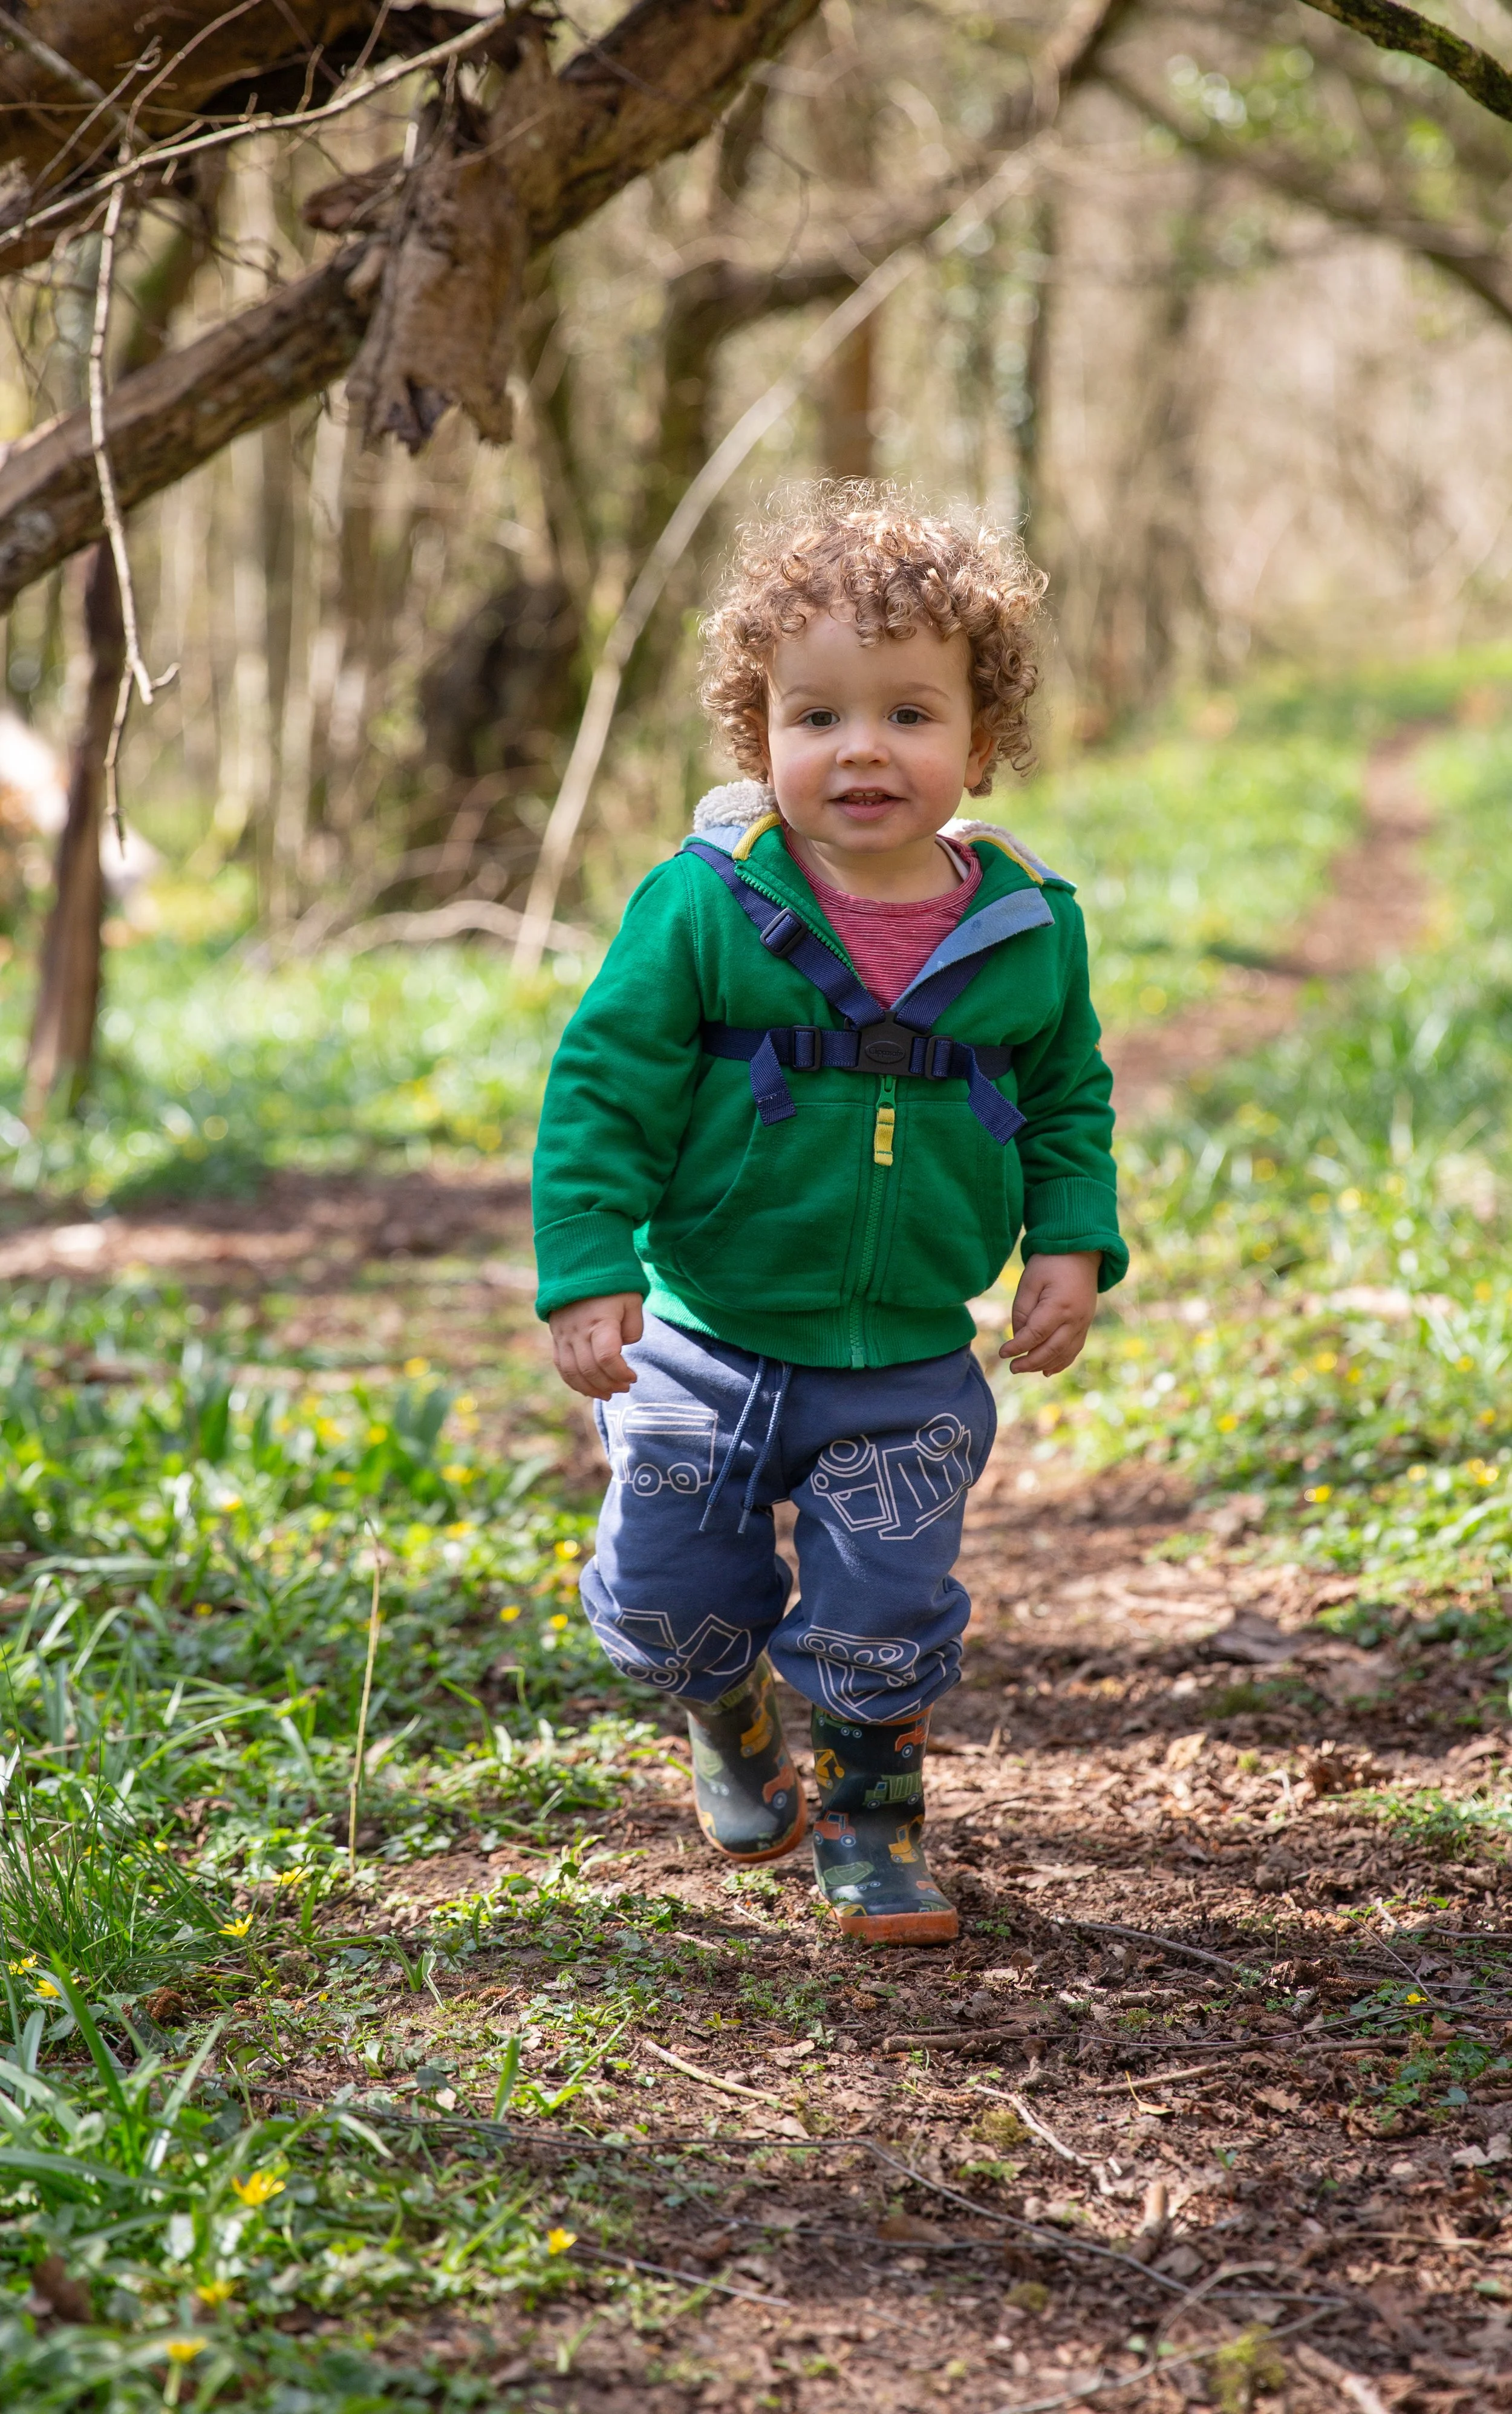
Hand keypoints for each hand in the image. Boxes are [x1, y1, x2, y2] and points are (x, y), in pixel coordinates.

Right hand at [548, 1293, 644, 1399]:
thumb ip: (633, 1328)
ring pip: (572, 1373)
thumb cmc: (611, 1286)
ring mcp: (564, 1336)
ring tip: (609, 1393)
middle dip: (610, 1384)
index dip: (621, 1373)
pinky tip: (590, 1388)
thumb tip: (623, 1348)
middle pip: (590, 1370)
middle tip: (625, 1387)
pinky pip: (562, 1367)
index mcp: (599, 1321)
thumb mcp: (632, 1301)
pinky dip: (575, 1382)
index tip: (633, 1376)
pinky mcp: (556, 1338)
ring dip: (592, 1388)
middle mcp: (578, 1331)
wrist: (579, 1267)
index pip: (607, 1358)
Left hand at [1001, 1251, 1099, 1375]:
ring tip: (1024, 1368)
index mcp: (1059, 1306)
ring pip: (1063, 1354)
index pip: (1035, 1335)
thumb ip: (1022, 1311)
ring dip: (1043, 1365)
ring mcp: (1084, 1323)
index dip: (1018, 1347)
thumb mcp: (1029, 1282)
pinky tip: (1047, 1370)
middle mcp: (1075, 1319)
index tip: (1002, 1353)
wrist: (1081, 1252)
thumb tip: (1018, 1337)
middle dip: (1029, 1362)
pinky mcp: (1086, 1324)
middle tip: (1012, 1367)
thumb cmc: (1050, 1263)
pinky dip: (1060, 1362)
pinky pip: (1074, 1349)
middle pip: (1051, 1350)